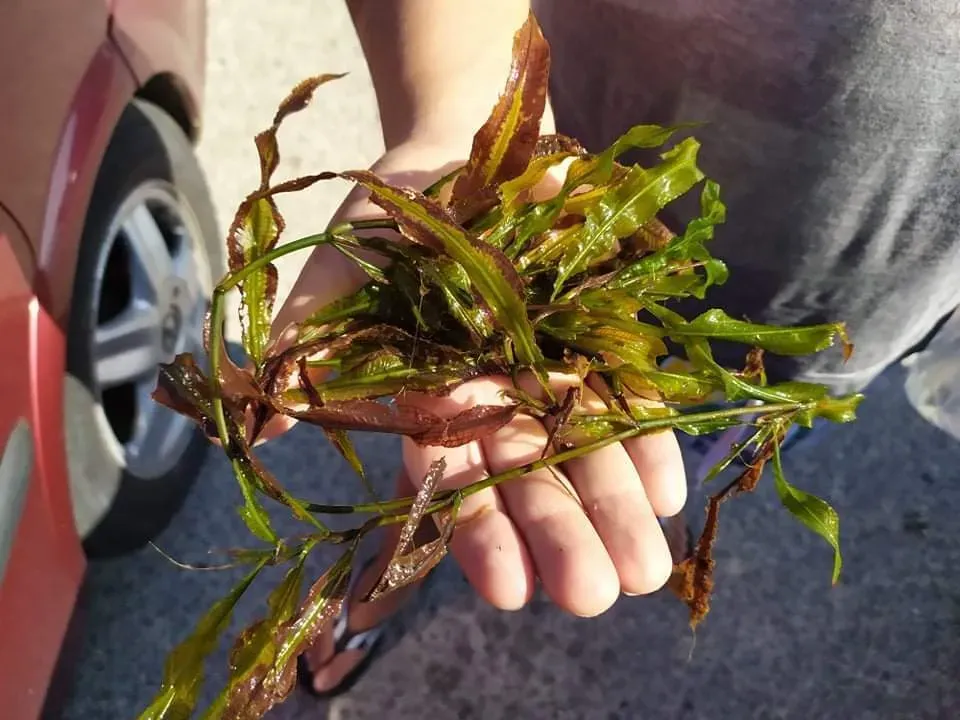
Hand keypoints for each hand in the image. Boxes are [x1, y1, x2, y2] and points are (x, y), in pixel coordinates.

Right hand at [266, 141, 687, 616]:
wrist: (456, 156)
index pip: (454, 484)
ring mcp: (553, 373)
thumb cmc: (385, 225)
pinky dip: (649, 439)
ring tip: (646, 570)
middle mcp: (497, 402)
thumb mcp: (336, 278)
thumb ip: (308, 344)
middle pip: (530, 480)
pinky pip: (630, 394)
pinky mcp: (600, 338)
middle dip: (561, 537)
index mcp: (431, 404)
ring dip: (618, 508)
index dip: (481, 536)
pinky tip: (670, 491)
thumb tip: (262, 429)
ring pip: (587, 451)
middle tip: (594, 596)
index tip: (510, 590)